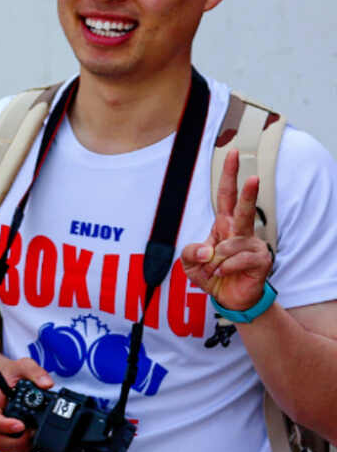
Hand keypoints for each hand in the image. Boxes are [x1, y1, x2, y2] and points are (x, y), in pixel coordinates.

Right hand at [0, 354, 52, 451]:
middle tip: (31, 436)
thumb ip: (34, 372)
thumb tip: (46, 384)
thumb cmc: (10, 374)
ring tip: (33, 439)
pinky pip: (9, 448)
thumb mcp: (22, 366)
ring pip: (1, 446)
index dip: (4, 425)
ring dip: (18, 447)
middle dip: (14, 442)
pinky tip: (33, 441)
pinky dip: (21, 448)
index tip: (21, 425)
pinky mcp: (6, 434)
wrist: (6, 378)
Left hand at [182, 148, 272, 315]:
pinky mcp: (261, 260)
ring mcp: (254, 244)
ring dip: (216, 261)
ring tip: (215, 270)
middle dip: (248, 192)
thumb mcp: (190, 263)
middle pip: (244, 207)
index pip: (226, 195)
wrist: (229, 298)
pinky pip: (237, 260)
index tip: (232, 153)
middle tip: (253, 176)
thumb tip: (208, 250)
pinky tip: (224, 274)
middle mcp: (240, 231)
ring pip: (230, 245)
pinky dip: (225, 268)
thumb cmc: (211, 274)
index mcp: (224, 225)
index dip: (228, 175)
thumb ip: (190, 253)